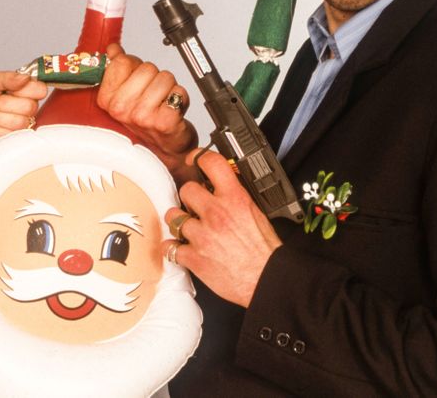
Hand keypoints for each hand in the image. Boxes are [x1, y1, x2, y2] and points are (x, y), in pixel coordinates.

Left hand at [0, 71, 48, 155]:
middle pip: (29, 107)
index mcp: (23, 91)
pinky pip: (9, 135)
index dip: (25, 90)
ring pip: (19, 122)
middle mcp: (25, 109)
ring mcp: (20, 126)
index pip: (40, 89)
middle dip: (5, 104)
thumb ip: (7, 77)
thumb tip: (25, 77)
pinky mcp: (13, 141)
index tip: (10, 90)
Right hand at [97, 43, 198, 176]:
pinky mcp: (164, 121)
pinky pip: (178, 91)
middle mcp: (121, 109)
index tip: (135, 81)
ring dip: (168, 87)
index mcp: (107, 100)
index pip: (122, 61)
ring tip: (162, 103)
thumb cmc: (145, 122)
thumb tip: (113, 49)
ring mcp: (142, 116)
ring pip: (164, 77)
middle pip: (146, 68)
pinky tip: (172, 109)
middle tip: (151, 96)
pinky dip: (181, 97)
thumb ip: (117, 69)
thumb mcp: (124, 95)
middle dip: (154, 77)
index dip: (134, 66)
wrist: (164, 151)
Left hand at [161, 149, 281, 307]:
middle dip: (190, 198)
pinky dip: (173, 248)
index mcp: (235, 199)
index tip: (193, 159)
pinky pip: (169, 247)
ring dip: (179, 221)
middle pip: (186, 190)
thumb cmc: (264, 251)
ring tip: (188, 228)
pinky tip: (181, 248)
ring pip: (173, 217)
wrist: (267, 279)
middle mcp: (216, 213)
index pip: (212, 163)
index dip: (199, 157)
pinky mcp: (193, 257)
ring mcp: (202, 235)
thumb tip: (223, 184)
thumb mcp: (256, 213)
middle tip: (196, 206)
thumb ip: (237, 196)